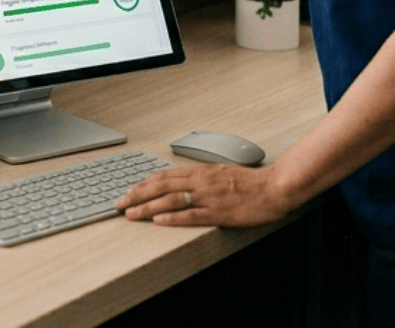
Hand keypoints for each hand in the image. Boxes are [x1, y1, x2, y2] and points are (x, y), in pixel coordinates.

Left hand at [116, 163, 296, 228]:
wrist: (275, 187)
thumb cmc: (251, 182)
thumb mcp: (220, 173)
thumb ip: (200, 177)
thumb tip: (182, 182)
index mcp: (199, 172)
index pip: (163, 176)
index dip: (143, 184)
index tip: (128, 190)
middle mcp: (200, 182)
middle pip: (160, 186)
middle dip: (136, 195)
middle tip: (119, 203)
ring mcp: (208, 197)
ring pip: (170, 200)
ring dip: (147, 207)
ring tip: (130, 213)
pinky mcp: (218, 212)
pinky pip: (191, 215)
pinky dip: (172, 218)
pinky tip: (158, 221)